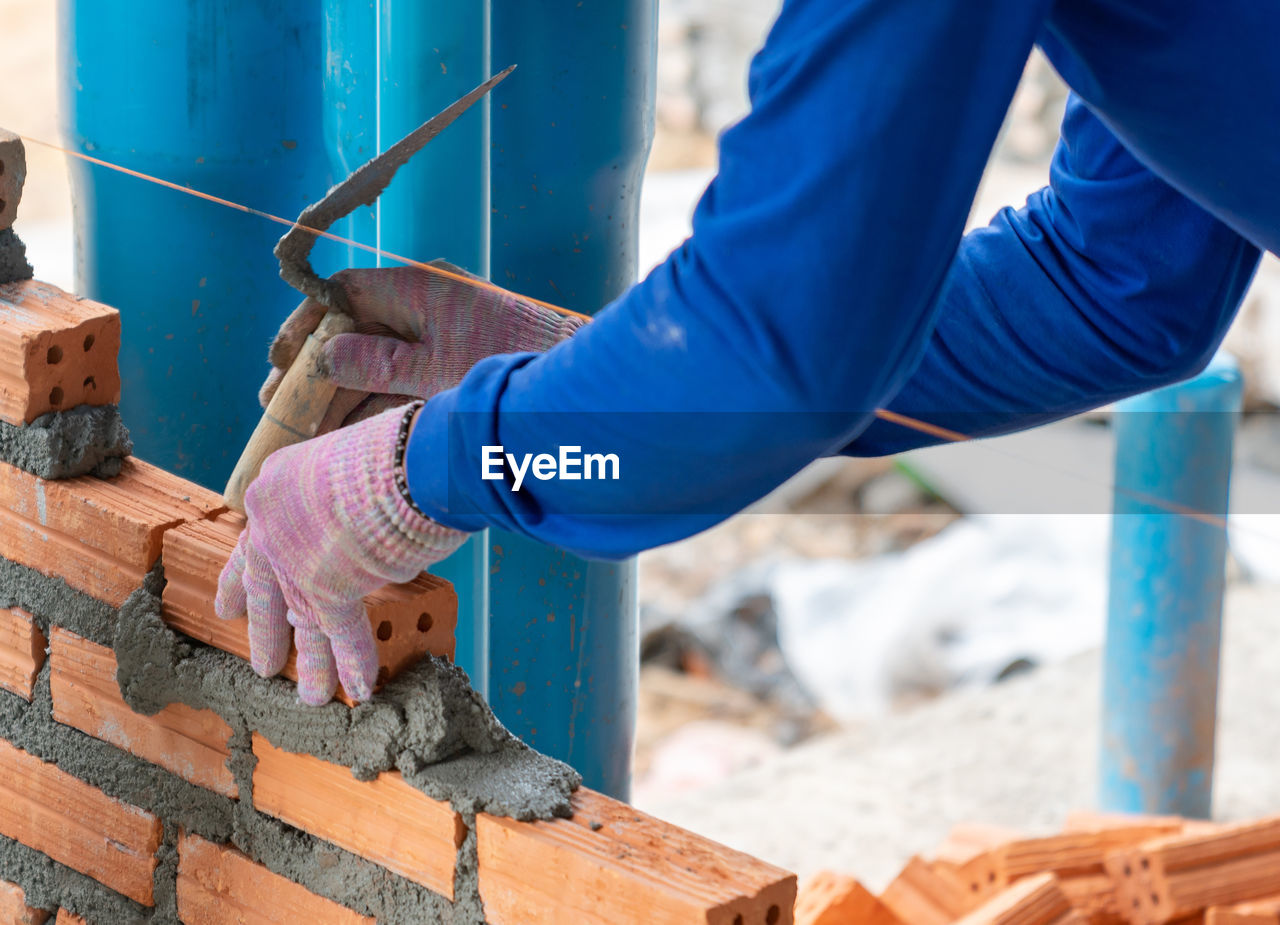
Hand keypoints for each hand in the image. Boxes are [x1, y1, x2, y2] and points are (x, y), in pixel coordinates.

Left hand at [214, 404, 465, 704]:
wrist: (400, 460)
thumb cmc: (388, 447)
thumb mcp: (345, 462)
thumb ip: (342, 497)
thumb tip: (369, 516)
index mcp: (274, 487)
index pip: (254, 542)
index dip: (242, 579)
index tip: (229, 606)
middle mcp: (273, 529)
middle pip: (265, 591)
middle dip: (265, 631)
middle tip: (262, 664)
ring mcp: (296, 564)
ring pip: (303, 622)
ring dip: (313, 664)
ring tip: (311, 697)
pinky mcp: (329, 591)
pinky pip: (344, 634)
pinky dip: (356, 662)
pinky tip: (361, 689)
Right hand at [260, 261, 585, 427]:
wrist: (579, 392)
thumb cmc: (506, 369)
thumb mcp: (431, 369)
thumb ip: (376, 363)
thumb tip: (327, 355)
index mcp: (420, 287)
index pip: (346, 293)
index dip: (307, 323)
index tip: (278, 358)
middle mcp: (430, 306)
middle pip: (356, 331)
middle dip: (315, 369)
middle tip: (275, 404)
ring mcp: (445, 337)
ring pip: (377, 362)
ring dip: (341, 394)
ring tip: (299, 428)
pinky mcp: (457, 369)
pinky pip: (403, 382)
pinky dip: (375, 405)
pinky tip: (345, 433)